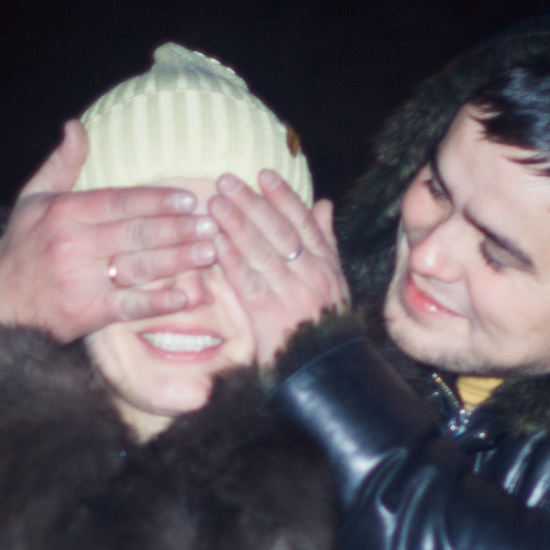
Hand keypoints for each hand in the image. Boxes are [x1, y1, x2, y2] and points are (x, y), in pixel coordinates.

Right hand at [0, 120, 219, 338]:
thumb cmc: (23, 245)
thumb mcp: (33, 197)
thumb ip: (61, 163)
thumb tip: (76, 126)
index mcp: (65, 213)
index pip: (120, 202)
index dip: (157, 200)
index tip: (189, 198)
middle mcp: (74, 245)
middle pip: (136, 233)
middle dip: (177, 228)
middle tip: (211, 224)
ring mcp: (81, 281)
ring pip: (138, 268)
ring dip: (177, 260)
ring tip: (210, 252)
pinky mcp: (86, 314)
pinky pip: (128, 307)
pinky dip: (157, 303)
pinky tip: (185, 297)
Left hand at [208, 171, 349, 370]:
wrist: (329, 374)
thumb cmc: (326, 328)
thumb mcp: (336, 282)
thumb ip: (327, 242)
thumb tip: (325, 204)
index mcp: (327, 266)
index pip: (304, 222)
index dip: (283, 196)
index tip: (262, 174)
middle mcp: (312, 275)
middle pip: (279, 230)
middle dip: (252, 202)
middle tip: (227, 180)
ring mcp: (292, 294)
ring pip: (261, 250)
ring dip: (236, 223)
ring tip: (215, 201)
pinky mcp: (271, 314)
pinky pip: (247, 279)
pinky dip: (230, 257)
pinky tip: (214, 240)